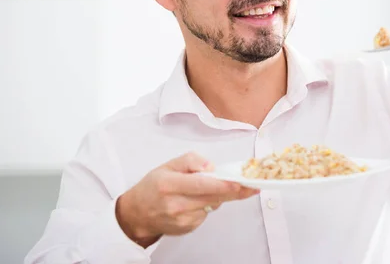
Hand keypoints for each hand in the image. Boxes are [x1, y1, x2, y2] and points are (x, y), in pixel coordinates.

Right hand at [116, 152, 258, 246]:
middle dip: (234, 191)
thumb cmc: (153, 186)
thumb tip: (211, 167)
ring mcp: (181, 219)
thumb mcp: (168, 165)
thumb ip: (191, 160)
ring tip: (204, 189)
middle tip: (251, 185)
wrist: (137, 214)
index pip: (202, 185)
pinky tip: (195, 202)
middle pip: (213, 197)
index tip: (240, 183)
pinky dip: (206, 206)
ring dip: (217, 196)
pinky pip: (206, 214)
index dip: (223, 185)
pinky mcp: (186, 228)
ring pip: (212, 206)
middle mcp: (175, 204)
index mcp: (169, 184)